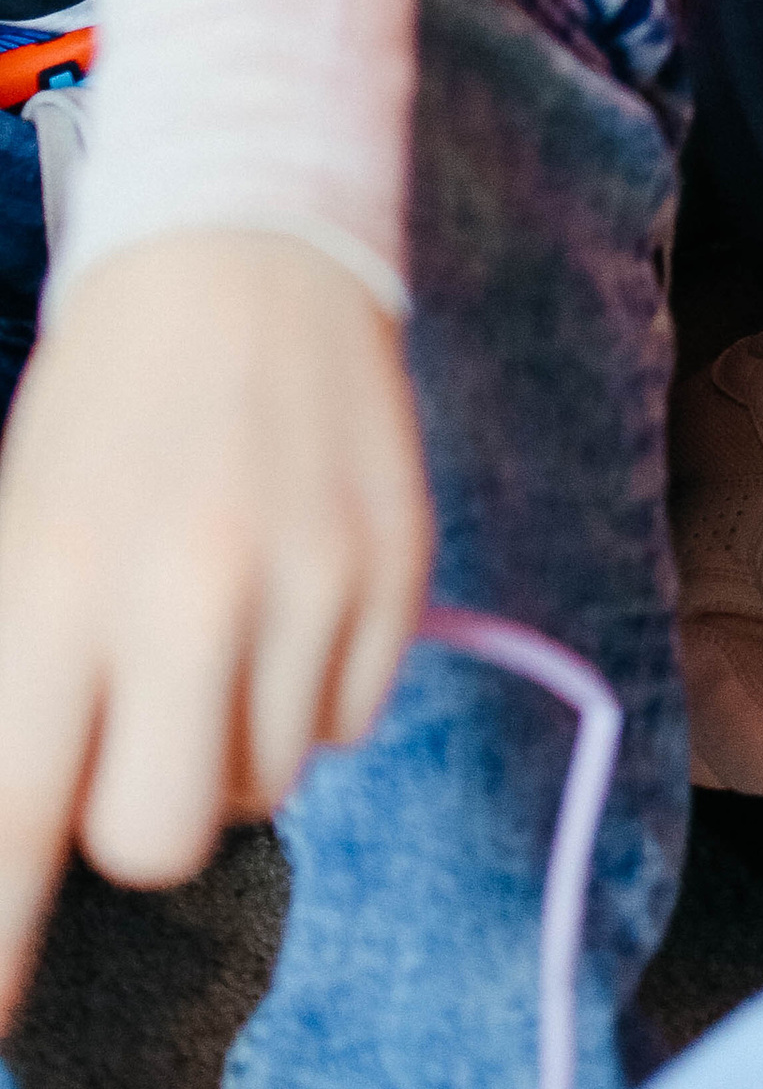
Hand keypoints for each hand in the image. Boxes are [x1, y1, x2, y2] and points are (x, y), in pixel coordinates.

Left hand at [0, 230, 429, 1025]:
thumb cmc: (103, 408)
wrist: (248, 244)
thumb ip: (28, 689)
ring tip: (218, 617)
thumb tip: (34, 826)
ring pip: (262, 786)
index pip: (14, 823)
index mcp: (57, 584)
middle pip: (156, 843)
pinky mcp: (398, 568)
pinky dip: (312, 686)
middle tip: (135, 720)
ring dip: (231, 737)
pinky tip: (290, 583)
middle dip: (139, 811)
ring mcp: (307, 581)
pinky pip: (348, 723)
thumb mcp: (20, 537)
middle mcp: (187, 594)